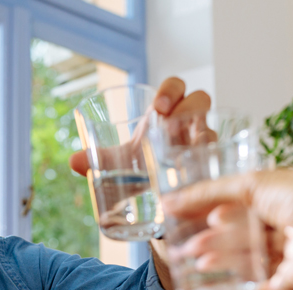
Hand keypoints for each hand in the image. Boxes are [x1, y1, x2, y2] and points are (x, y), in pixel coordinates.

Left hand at [69, 77, 211, 175]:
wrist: (160, 197)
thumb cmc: (145, 169)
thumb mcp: (124, 163)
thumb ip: (101, 160)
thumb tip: (73, 161)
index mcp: (168, 114)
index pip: (177, 88)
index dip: (171, 90)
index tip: (159, 107)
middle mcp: (191, 125)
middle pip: (201, 100)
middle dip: (189, 105)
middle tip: (169, 121)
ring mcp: (205, 146)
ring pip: (212, 130)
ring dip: (203, 135)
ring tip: (189, 149)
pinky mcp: (213, 169)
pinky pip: (219, 162)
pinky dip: (211, 167)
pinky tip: (201, 176)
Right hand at [160, 167, 292, 289]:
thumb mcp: (253, 183)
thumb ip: (209, 193)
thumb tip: (171, 201)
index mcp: (290, 202)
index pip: (245, 209)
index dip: (215, 214)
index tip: (186, 218)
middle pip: (243, 241)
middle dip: (211, 244)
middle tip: (183, 248)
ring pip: (247, 268)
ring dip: (216, 269)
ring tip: (188, 268)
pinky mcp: (292, 288)